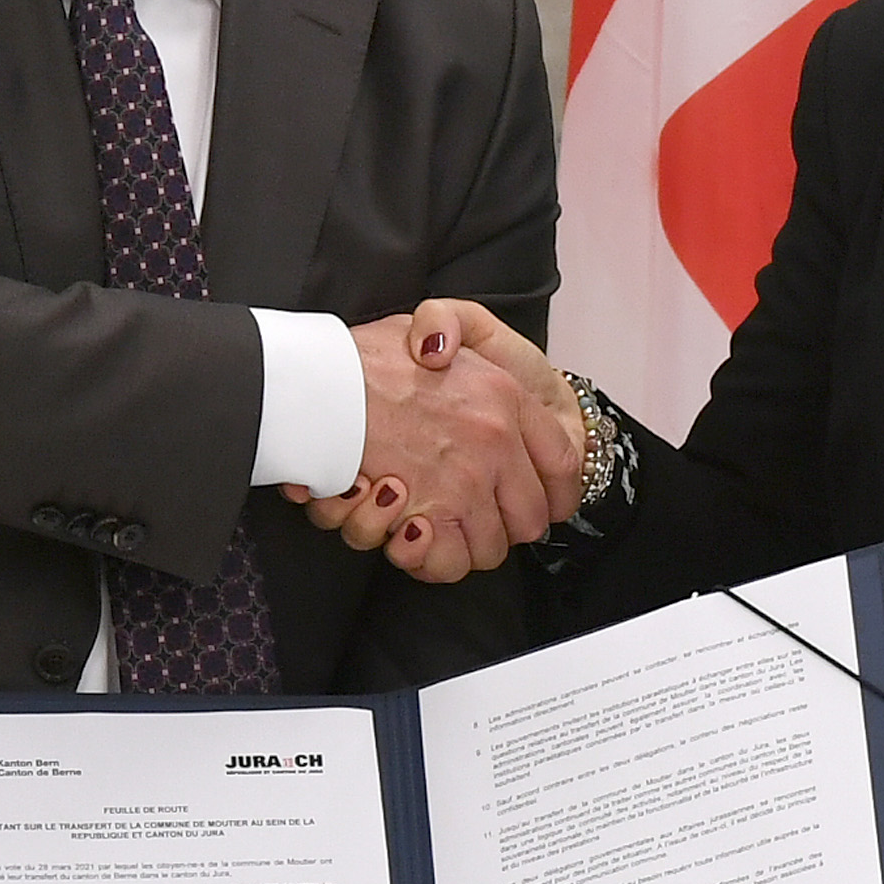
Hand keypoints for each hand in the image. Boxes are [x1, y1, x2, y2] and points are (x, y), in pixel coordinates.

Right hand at [314, 307, 584, 578]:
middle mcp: (495, 443)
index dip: (557, 493)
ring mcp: (463, 483)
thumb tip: (450, 356)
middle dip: (506, 526)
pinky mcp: (427, 515)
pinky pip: (449, 562)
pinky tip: (409, 534)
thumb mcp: (431, 321)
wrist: (319, 380)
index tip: (544, 502)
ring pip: (490, 547)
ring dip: (464, 545)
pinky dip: (430, 559)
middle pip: (531, 518)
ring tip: (433, 522)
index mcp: (506, 396)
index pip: (565, 463)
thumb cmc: (367, 355)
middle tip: (474, 515)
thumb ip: (459, 332)